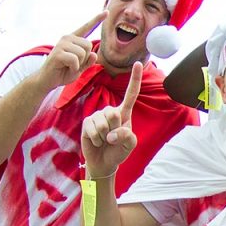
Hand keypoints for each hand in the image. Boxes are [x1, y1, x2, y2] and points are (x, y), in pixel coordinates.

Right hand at [36, 12, 103, 91]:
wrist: (48, 81)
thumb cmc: (63, 72)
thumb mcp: (80, 67)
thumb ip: (88, 61)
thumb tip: (94, 54)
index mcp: (73, 39)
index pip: (87, 28)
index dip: (97, 20)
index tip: (106, 12)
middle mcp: (67, 38)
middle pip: (89, 46)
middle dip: (85, 59)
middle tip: (73, 65)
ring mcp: (61, 44)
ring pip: (83, 53)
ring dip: (79, 65)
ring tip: (68, 67)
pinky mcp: (58, 52)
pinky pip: (75, 60)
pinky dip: (74, 68)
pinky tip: (65, 68)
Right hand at [82, 62, 141, 178]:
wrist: (103, 162)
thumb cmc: (118, 151)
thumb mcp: (130, 145)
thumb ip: (127, 137)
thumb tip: (113, 132)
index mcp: (124, 113)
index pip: (131, 94)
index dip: (135, 79)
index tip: (138, 63)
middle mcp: (110, 111)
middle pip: (114, 114)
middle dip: (114, 130)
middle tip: (112, 138)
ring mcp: (97, 116)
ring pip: (103, 124)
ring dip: (105, 137)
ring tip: (104, 141)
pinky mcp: (86, 122)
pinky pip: (92, 130)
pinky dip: (96, 139)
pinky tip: (96, 141)